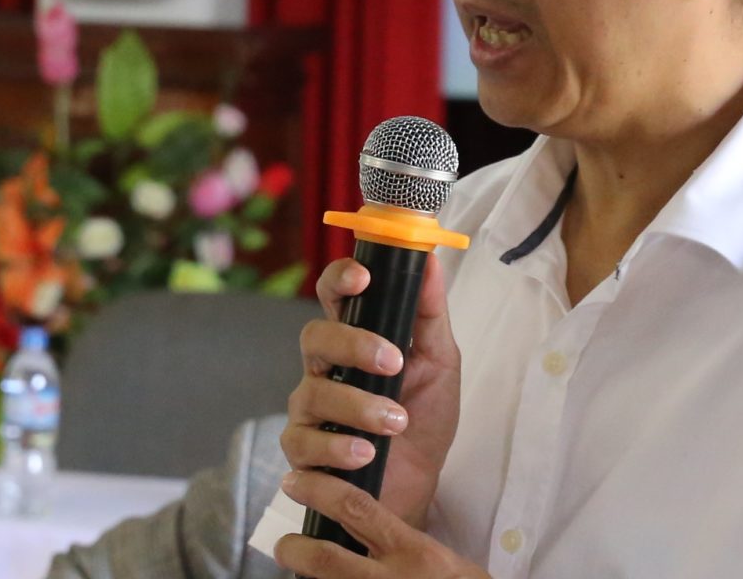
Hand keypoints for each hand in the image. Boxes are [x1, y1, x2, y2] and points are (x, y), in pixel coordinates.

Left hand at [275, 470, 489, 577]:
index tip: (298, 480)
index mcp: (411, 549)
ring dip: (303, 574)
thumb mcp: (440, 557)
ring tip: (290, 565)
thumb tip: (375, 525)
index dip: (322, 491)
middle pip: (326, 559)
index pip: (357, 509)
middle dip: (297, 548)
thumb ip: (407, 541)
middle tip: (281, 542)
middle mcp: (388, 578)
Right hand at [282, 253, 460, 526]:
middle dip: (353, 345)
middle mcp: (325, 366)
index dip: (340, 278)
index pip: (334, 294)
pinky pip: (304, 441)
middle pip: (315, 335)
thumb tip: (431, 261)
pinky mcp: (302, 450)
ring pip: (313, 391)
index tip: (362, 277)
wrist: (420, 482)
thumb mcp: (440, 360)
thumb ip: (430, 313)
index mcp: (355, 337)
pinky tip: (365, 452)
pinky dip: (338, 446)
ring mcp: (309, 406)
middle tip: (392, 362)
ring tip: (395, 422)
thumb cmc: (425, 416)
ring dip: (358, 405)